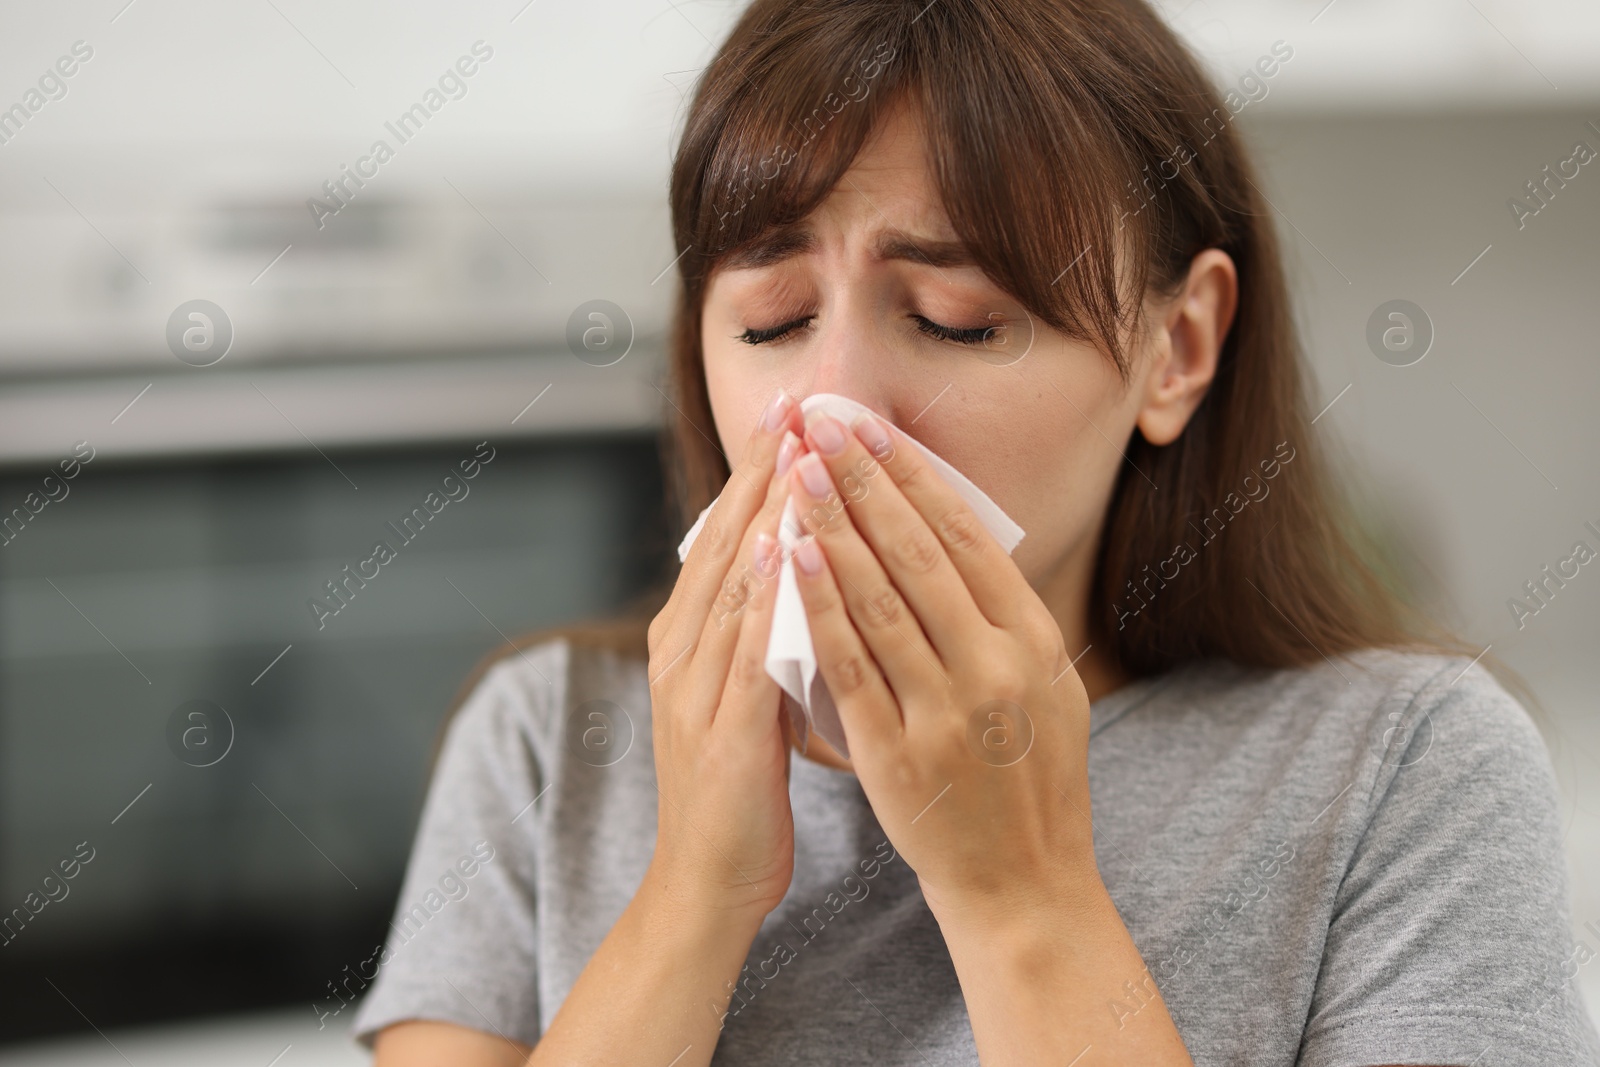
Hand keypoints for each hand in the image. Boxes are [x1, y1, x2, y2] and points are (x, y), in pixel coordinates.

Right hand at [644, 387, 806, 921]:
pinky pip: (747, 650)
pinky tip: (790, 549)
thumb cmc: (739, 789)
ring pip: (734, 583)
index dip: (758, 473)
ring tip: (798, 450)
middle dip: (762, 470)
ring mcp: (694, 687)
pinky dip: (766, 595)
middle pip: (725, 543)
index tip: (793, 413)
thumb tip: (806, 568)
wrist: (705, 881)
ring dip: (766, 513)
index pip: (728, 537)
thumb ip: (764, 632)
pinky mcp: (721, 731)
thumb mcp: (748, 694)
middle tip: (796, 402)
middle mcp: (682, 649)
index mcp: (689, 638)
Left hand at [783, 407, 1100, 922]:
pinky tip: (790, 559)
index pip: (966, 536)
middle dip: (863, 481)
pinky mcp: (898, 752)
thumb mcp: (1046, 686)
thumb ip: (1005, 617)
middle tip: (821, 425)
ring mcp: (946, 711)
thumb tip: (960, 537)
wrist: (1023, 882)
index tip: (871, 427)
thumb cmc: (1030, 778)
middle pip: (918, 552)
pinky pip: (848, 666)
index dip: (913, 475)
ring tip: (796, 472)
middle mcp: (996, 667)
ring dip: (832, 526)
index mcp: (1034, 640)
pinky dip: (816, 607)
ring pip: (879, 598)